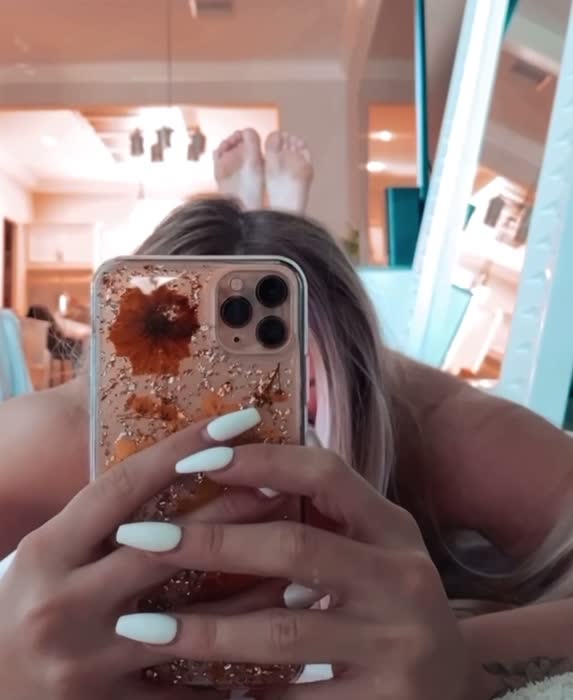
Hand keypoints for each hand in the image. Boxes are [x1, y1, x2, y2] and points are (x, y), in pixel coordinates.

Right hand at [0, 411, 279, 699]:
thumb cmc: (29, 603)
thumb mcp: (51, 550)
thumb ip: (106, 516)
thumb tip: (180, 461)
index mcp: (48, 551)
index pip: (126, 487)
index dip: (184, 448)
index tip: (236, 421)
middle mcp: (63, 604)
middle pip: (169, 547)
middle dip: (235, 514)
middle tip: (285, 487)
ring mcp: (87, 662)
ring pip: (193, 623)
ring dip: (255, 595)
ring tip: (305, 568)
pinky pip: (188, 693)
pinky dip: (234, 673)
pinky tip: (279, 656)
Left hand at [111, 438, 469, 699]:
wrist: (454, 690)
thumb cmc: (393, 604)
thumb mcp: (377, 547)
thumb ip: (328, 512)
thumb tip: (248, 456)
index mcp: (394, 530)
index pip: (326, 474)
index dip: (260, 461)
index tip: (197, 460)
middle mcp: (404, 581)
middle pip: (294, 548)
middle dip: (209, 542)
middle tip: (141, 539)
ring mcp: (397, 649)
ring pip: (279, 636)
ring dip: (202, 630)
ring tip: (141, 624)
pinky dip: (234, 694)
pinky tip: (190, 690)